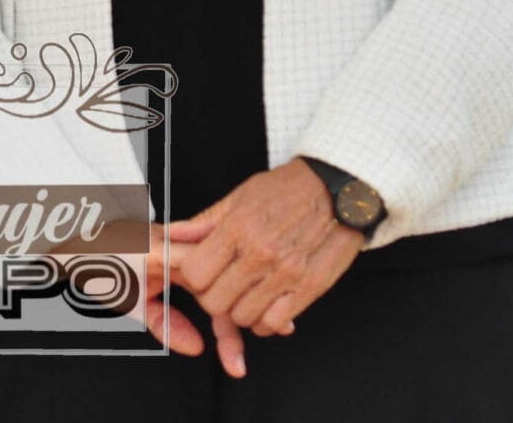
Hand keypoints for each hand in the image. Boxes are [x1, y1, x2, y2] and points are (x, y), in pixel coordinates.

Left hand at [164, 161, 365, 377]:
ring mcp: (285, 273)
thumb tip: (174, 235)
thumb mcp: (241, 196)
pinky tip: (267, 306)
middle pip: (216, 301)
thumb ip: (205, 221)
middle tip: (223, 287)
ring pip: (243, 317)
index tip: (201, 276)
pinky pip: (275, 322)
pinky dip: (267, 321)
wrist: (338, 190)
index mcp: (238, 227)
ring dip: (240, 311)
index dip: (194, 279)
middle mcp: (260, 252)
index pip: (196, 273)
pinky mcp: (309, 288)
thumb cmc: (291, 189)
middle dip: (213, 299)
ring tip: (246, 295)